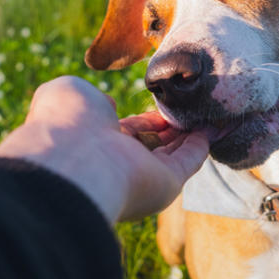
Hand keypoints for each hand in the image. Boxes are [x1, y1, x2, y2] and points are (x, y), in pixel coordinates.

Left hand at [0, 76, 208, 222]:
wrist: (72, 161)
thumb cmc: (65, 123)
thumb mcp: (69, 93)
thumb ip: (91, 97)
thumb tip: (111, 107)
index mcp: (93, 142)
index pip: (126, 131)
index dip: (146, 119)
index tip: (164, 103)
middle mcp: (118, 162)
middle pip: (153, 144)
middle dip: (172, 128)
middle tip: (192, 109)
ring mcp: (142, 176)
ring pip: (173, 153)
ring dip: (191, 135)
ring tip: (211, 115)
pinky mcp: (166, 185)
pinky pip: (188, 162)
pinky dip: (201, 146)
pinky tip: (213, 129)